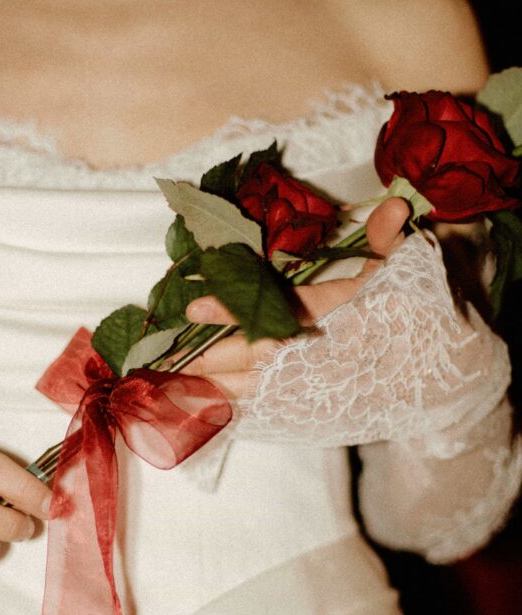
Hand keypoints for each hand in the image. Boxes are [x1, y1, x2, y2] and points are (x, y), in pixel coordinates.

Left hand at [183, 197, 410, 398]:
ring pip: (261, 387)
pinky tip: (205, 403)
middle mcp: (333, 353)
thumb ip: (384, 240)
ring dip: (216, 385)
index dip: (236, 311)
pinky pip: (270, 408)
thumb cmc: (419, 314)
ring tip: (174, 381)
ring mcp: (326, 383)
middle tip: (169, 357)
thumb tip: (391, 206)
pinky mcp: (321, 405)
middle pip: (262, 356)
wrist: (445, 378)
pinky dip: (237, 406)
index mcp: (348, 316)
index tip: (196, 308)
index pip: (282, 313)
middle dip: (215, 357)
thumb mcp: (406, 269)